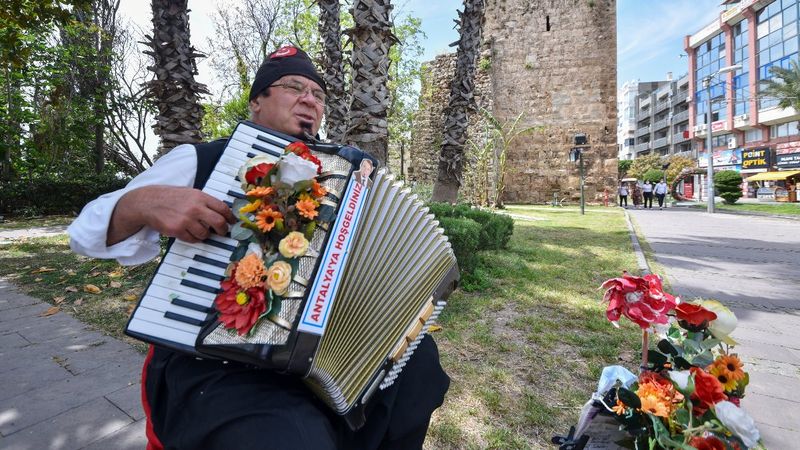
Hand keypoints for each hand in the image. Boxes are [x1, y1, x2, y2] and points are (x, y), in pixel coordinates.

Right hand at [108, 185, 235, 244]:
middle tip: (221, 232)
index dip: (230, 218)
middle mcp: (195, 208)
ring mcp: (186, 219)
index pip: (223, 208)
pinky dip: (193, 238)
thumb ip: (205, 202)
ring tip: (198, 230)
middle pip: (219, 223)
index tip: (232, 222)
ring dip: (205, 235)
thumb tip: (222, 213)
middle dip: (222, 230)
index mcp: (200, 196)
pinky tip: (188, 232)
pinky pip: (193, 239)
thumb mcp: (190, 193)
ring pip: (206, 234)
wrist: (148, 202)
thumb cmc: (171, 197)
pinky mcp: (178, 230)